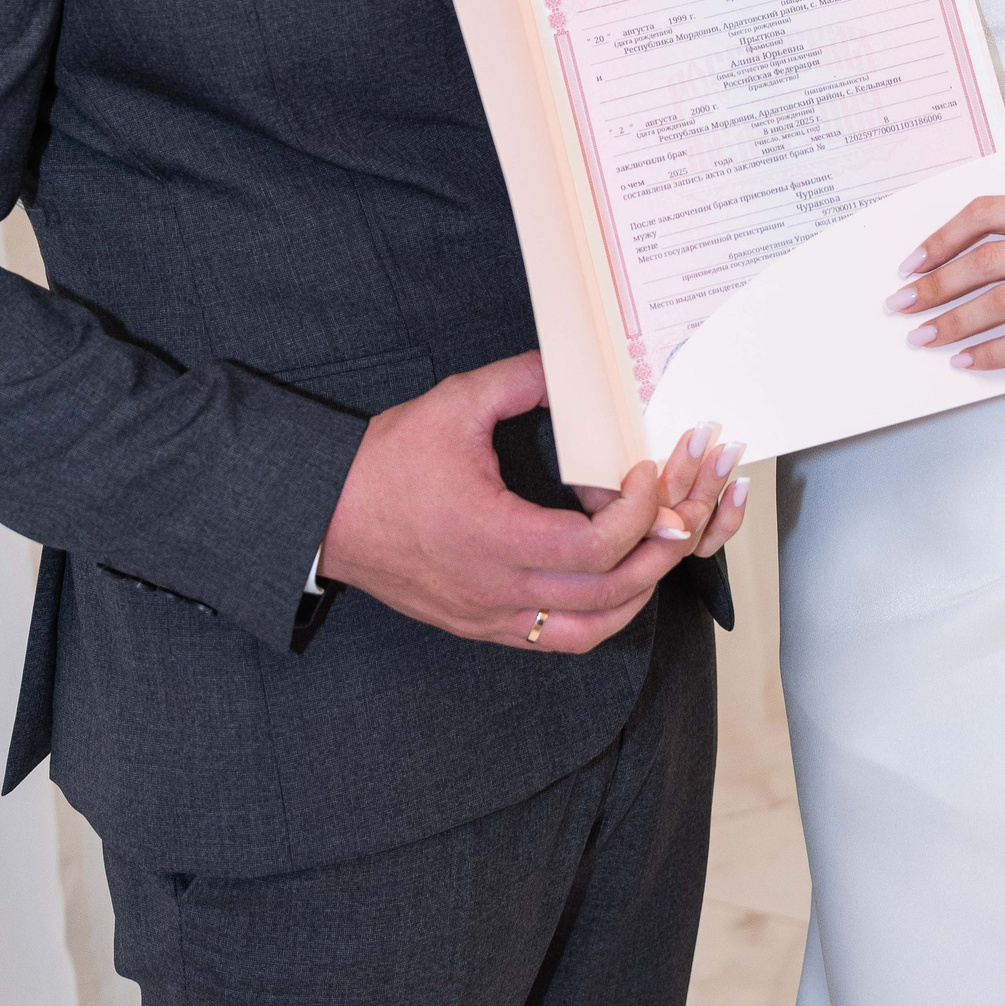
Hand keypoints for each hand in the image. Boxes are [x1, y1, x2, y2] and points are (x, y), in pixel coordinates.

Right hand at [319, 351, 746, 654]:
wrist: (325, 514)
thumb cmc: (385, 463)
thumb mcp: (456, 403)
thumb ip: (524, 379)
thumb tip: (576, 364)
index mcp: (493, 536)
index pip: (593, 548)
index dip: (636, 514)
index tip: (644, 474)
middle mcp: (495, 589)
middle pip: (606, 594)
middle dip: (657, 554)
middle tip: (679, 514)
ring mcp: (489, 616)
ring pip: (589, 630)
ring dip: (636, 593)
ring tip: (656, 549)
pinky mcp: (481, 626)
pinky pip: (556, 641)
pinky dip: (598, 617)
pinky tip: (612, 581)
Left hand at [886, 196, 1004, 374]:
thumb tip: (965, 264)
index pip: (989, 214)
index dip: (942, 237)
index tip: (912, 263)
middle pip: (986, 259)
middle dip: (934, 284)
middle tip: (902, 305)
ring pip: (1002, 302)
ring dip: (953, 322)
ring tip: (925, 337)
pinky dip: (990, 353)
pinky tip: (967, 362)